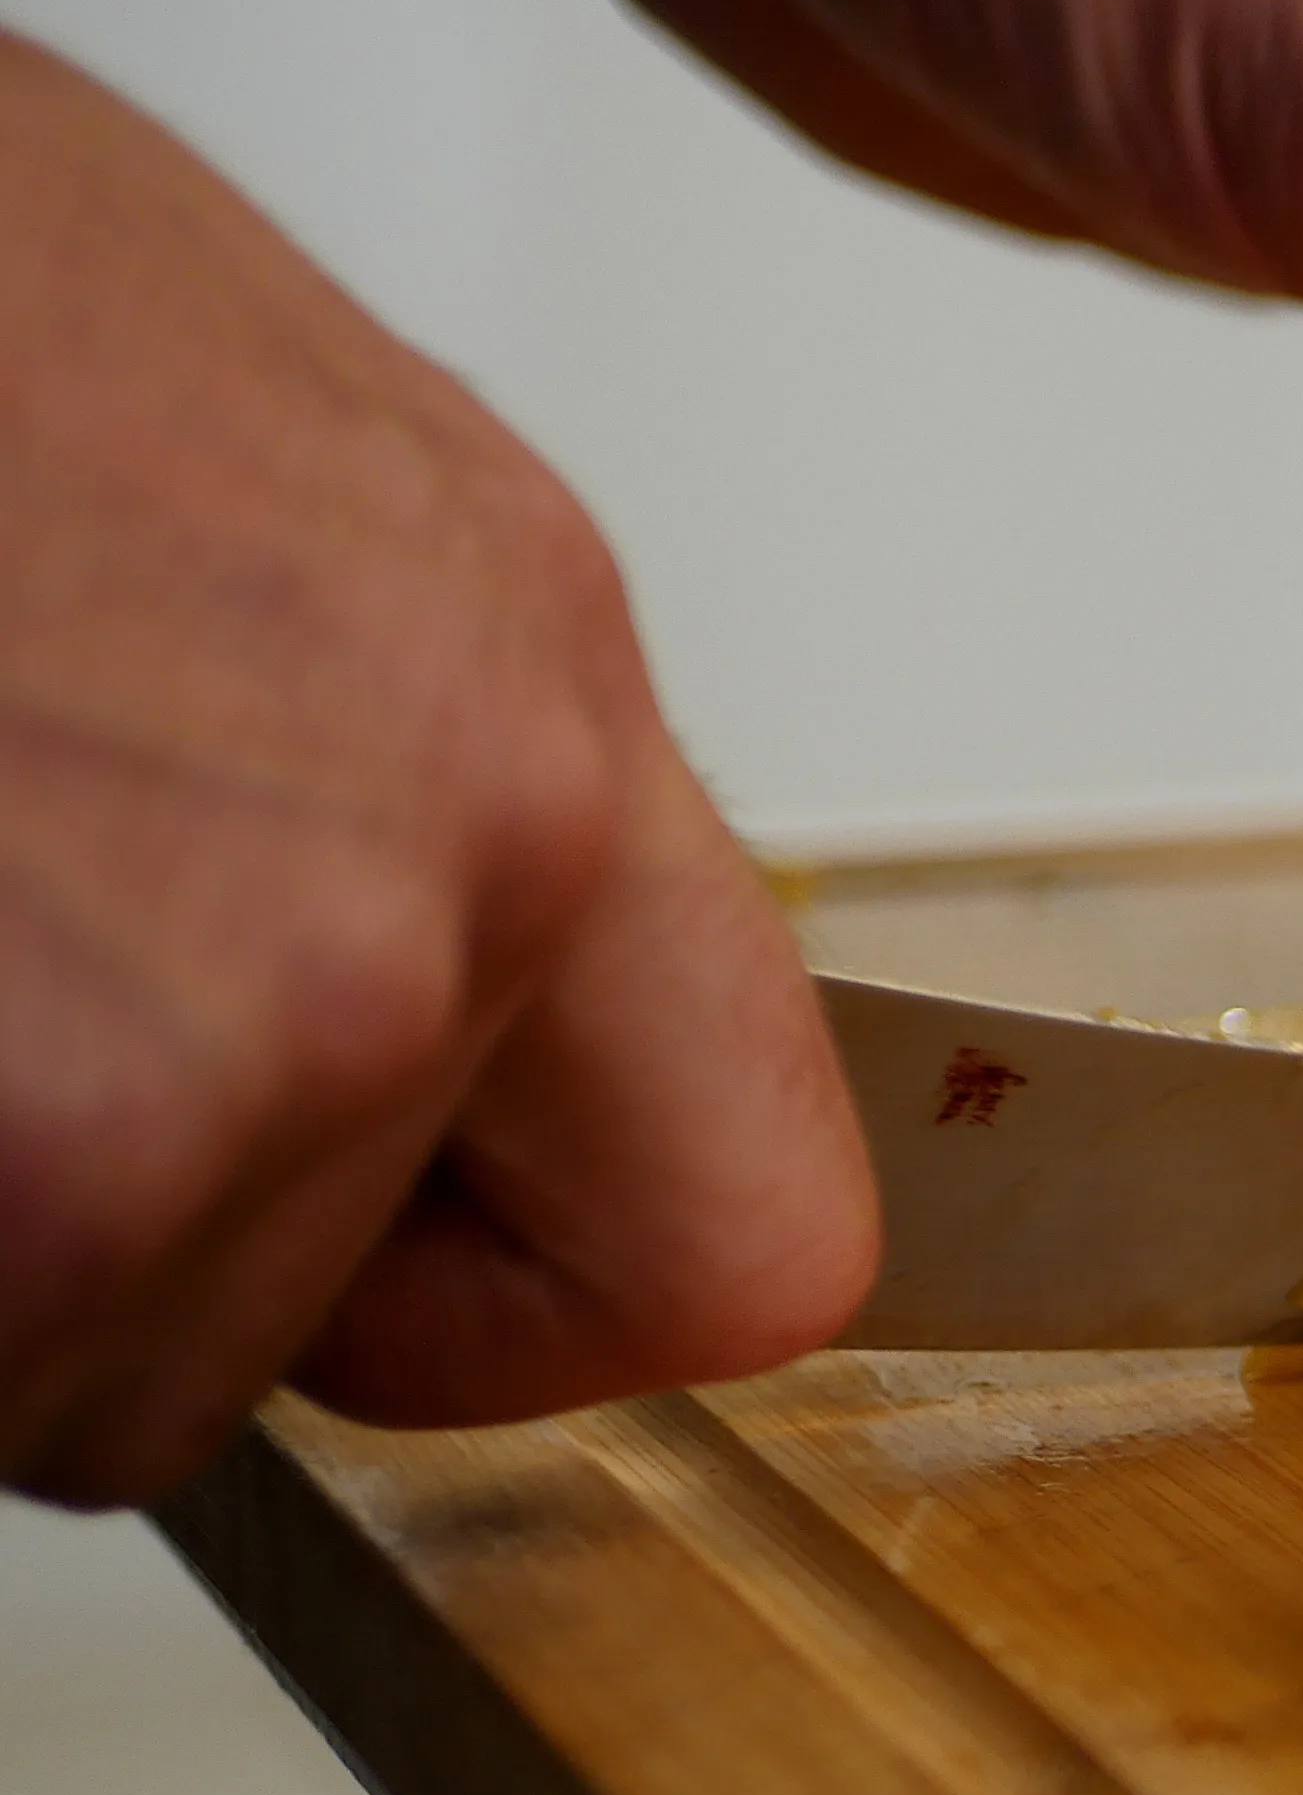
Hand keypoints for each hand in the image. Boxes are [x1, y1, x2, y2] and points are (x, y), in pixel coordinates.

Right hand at [0, 38, 873, 1505]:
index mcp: (522, 684)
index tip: (374, 1260)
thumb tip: (372, 975)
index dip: (509, 1292)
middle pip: (311, 1312)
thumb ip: (358, 754)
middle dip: (106, 1224)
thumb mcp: (202, 445)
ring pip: (80, 1349)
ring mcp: (236, 1031)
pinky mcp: (33, 1168)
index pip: (740, 1227)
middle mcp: (452, 866)